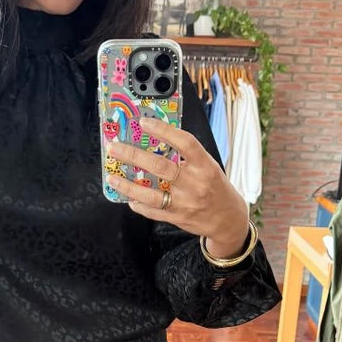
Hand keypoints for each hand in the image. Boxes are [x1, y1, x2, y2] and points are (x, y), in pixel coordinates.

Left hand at [106, 116, 249, 258]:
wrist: (228, 219)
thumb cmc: (216, 188)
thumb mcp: (209, 167)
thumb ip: (187, 156)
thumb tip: (157, 141)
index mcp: (205, 166)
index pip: (185, 143)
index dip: (163, 130)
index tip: (144, 123)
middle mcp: (195, 184)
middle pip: (160, 167)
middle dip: (133, 156)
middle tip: (115, 148)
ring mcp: (184, 203)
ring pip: (151, 194)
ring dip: (128, 185)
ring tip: (113, 178)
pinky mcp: (176, 218)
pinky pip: (152, 211)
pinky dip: (138, 204)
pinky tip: (128, 197)